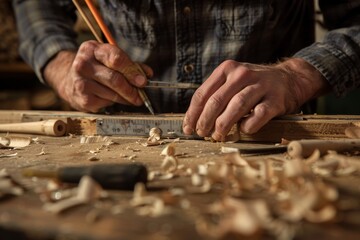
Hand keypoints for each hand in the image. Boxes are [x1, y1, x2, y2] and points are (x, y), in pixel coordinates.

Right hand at [44, 40, 152, 111]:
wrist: (69, 80)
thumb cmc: (97, 67)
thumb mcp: (109, 58)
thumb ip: (130, 64)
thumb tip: (148, 74)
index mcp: (92, 49)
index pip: (115, 58)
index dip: (131, 70)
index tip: (143, 81)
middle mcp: (83, 64)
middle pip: (114, 79)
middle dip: (131, 89)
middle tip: (141, 96)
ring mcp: (81, 82)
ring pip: (112, 94)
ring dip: (126, 98)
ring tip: (132, 98)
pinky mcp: (82, 98)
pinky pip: (106, 103)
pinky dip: (114, 102)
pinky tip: (113, 99)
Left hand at [183, 58, 328, 140]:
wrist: (289, 79)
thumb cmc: (253, 85)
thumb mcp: (232, 81)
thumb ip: (216, 95)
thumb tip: (195, 121)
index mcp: (227, 69)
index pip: (203, 93)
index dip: (193, 113)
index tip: (188, 128)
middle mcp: (242, 74)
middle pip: (217, 100)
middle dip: (205, 120)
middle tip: (202, 133)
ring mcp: (260, 85)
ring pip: (236, 106)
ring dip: (223, 124)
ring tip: (217, 135)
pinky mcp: (275, 99)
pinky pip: (258, 115)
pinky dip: (248, 125)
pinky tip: (243, 130)